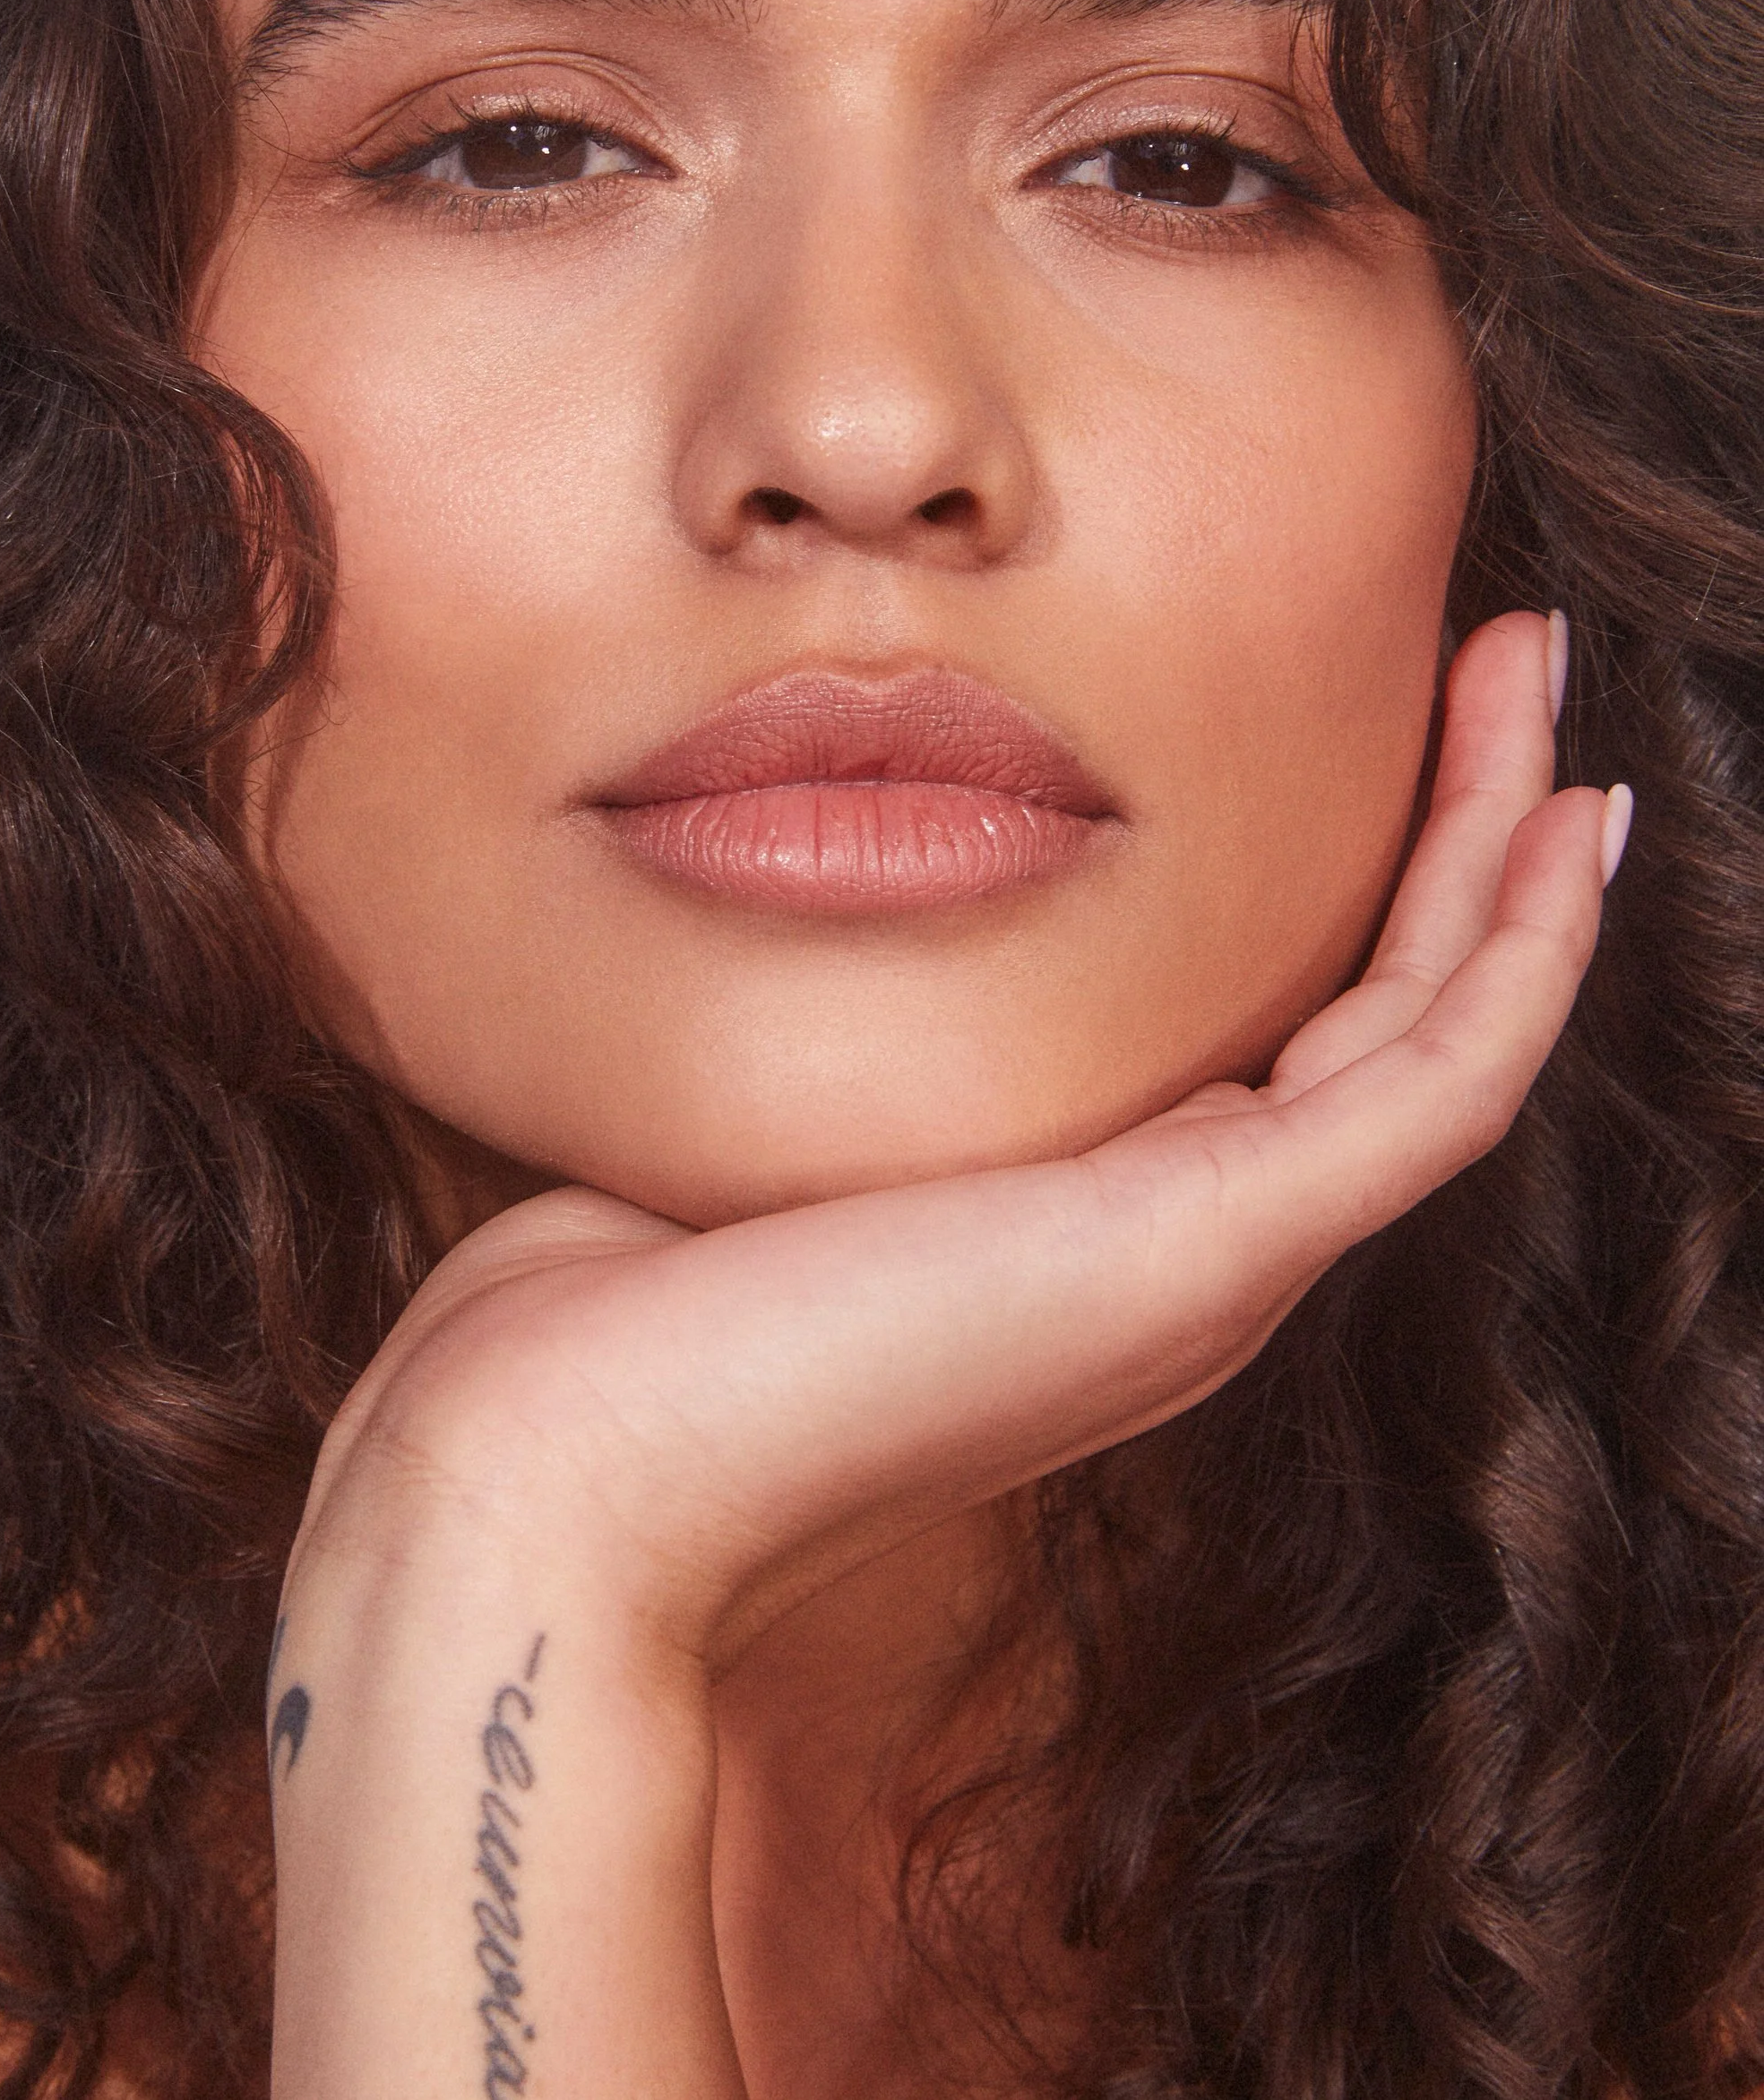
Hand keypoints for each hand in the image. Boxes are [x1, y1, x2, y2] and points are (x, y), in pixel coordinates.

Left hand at [289, 609, 1616, 1670]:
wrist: (567, 1463)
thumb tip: (794, 881)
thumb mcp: (770, 1128)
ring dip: (1512, 853)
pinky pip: (1443, 1076)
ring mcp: (1219, 1262)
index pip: (1289, 1045)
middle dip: (1463, 837)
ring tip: (1536, 669)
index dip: (1360, 887)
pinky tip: (1557, 811)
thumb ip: (836, 1036)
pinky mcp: (1215, 1241)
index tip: (1376, 717)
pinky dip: (1519, 944)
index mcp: (1096, 1238)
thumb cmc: (615, 1307)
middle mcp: (1191, 1260)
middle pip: (1391, 1020)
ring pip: (1447, 1031)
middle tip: (1503, 661)